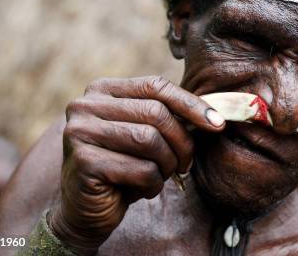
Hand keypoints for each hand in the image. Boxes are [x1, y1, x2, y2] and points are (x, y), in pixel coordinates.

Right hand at [48, 76, 224, 254]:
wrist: (85, 211)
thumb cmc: (123, 168)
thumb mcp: (146, 135)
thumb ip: (169, 116)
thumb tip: (216, 112)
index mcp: (102, 90)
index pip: (156, 86)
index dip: (191, 104)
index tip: (217, 123)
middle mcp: (85, 105)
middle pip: (156, 113)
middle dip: (182, 141)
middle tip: (186, 164)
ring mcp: (79, 132)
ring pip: (149, 140)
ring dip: (167, 164)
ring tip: (161, 176)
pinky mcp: (83, 162)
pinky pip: (141, 169)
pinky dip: (152, 184)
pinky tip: (143, 189)